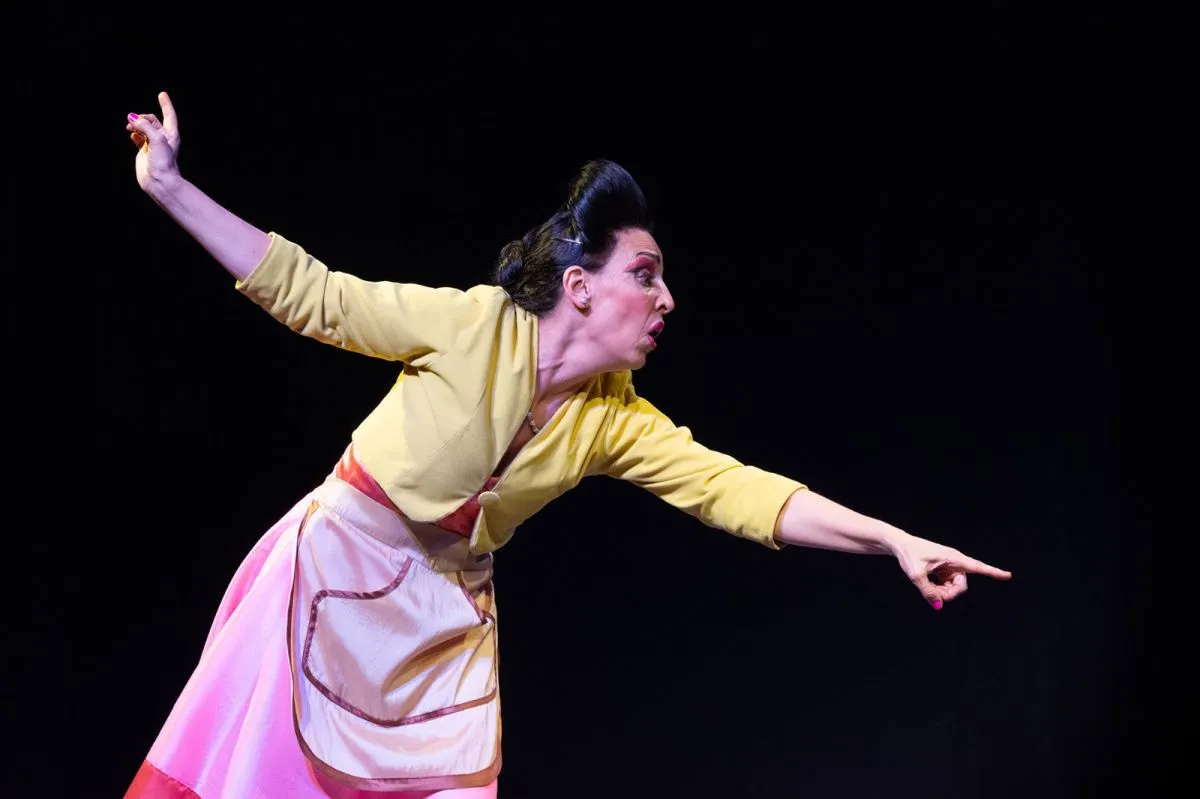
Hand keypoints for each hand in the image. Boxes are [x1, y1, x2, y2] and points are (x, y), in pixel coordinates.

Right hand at [127, 91, 181, 194]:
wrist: (160, 181)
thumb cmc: (163, 162)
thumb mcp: (157, 139)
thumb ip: (145, 126)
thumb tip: (132, 119)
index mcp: (171, 134)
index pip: (169, 115)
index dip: (165, 104)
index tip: (161, 94)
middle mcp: (162, 138)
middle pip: (151, 120)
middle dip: (142, 117)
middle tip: (134, 122)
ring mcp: (153, 144)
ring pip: (143, 128)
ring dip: (136, 124)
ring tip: (129, 127)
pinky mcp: (144, 151)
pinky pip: (137, 137)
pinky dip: (134, 133)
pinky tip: (131, 134)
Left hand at [890, 532, 1010, 609]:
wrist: (900, 545)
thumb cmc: (909, 555)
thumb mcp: (915, 575)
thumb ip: (928, 592)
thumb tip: (939, 606)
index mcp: (953, 558)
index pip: (977, 567)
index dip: (993, 572)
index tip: (1008, 575)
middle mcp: (955, 563)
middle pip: (962, 586)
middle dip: (949, 594)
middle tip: (933, 595)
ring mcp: (949, 568)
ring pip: (954, 588)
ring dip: (942, 592)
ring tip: (927, 585)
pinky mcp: (944, 571)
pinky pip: (946, 586)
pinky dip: (938, 589)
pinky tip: (927, 583)